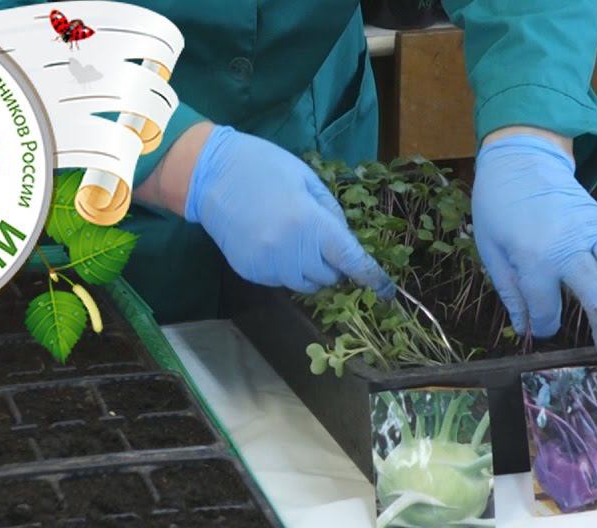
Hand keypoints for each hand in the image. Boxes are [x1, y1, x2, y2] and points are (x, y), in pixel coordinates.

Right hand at [184, 125, 393, 296]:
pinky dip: (286, 269)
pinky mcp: (251, 272)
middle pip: (329, 277)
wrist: (210, 175)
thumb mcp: (307, 179)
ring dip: (311, 270)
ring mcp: (269, 265)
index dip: (372, 278)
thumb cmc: (264, 167)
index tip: (386, 291)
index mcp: (311, 224)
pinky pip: (280, 280)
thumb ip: (331, 213)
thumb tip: (344, 243)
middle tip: (323, 242)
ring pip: (305, 284)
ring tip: (297, 242)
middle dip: (334, 265)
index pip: (351, 261)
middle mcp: (291, 251)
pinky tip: (273, 243)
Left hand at [472, 132, 596, 367]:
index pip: (546, 307)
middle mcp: (570, 248)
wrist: (518, 160)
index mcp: (535, 259)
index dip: (543, 324)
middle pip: (594, 296)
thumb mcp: (491, 252)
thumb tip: (526, 327)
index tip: (541, 327)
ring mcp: (592, 233)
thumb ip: (511, 291)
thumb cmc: (498, 208)